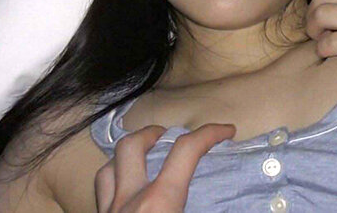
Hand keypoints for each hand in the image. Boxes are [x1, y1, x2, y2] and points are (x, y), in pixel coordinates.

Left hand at [95, 123, 235, 212]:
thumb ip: (208, 207)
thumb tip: (236, 204)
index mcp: (159, 202)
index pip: (185, 151)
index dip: (210, 133)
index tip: (226, 131)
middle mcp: (129, 200)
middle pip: (132, 146)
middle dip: (153, 132)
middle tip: (172, 136)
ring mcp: (109, 211)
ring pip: (107, 168)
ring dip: (127, 157)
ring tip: (145, 159)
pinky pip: (100, 193)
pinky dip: (114, 183)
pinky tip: (128, 192)